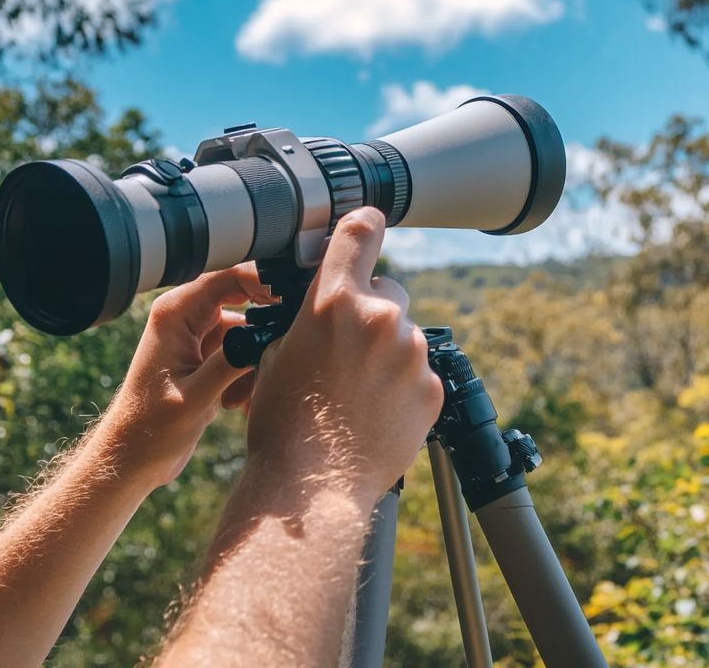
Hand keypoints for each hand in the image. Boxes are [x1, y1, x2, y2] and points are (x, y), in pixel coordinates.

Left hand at [94, 263, 274, 489]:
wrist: (132, 460)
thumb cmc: (150, 430)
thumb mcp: (195, 397)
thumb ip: (231, 362)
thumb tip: (269, 337)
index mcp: (175, 313)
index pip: (230, 276)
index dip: (267, 281)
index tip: (297, 299)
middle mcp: (186, 316)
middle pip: (246, 298)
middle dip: (266, 327)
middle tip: (282, 352)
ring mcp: (198, 335)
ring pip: (249, 329)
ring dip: (257, 359)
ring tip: (244, 395)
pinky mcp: (207, 355)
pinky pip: (243, 350)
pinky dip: (250, 373)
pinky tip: (239, 403)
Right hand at [248, 208, 443, 505]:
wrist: (311, 486)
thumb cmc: (283, 423)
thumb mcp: (275, 353)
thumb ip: (309, 316)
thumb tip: (325, 303)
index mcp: (334, 301)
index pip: (359, 232)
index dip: (363, 224)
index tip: (368, 223)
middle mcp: (380, 317)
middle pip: (387, 290)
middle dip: (371, 311)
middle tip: (347, 352)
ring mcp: (412, 352)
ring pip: (404, 335)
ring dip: (387, 353)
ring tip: (357, 395)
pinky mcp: (432, 387)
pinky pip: (419, 372)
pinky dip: (403, 385)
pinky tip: (376, 412)